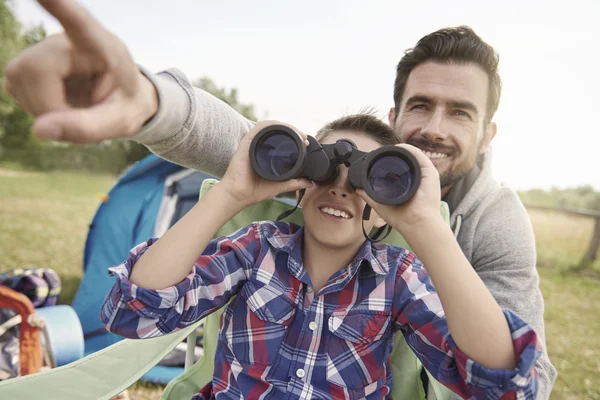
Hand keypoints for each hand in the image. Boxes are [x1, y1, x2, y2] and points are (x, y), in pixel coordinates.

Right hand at [3, 0, 157, 142]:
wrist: (120, 98)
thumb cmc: (125, 105)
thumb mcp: (120, 122)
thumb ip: (87, 128)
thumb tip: (39, 130)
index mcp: (104, 47)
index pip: (81, 24)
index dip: (61, 7)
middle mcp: (68, 40)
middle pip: (35, 69)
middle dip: (49, 106)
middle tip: (78, 118)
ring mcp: (42, 48)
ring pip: (19, 79)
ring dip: (43, 109)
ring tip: (74, 108)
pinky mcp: (24, 63)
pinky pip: (14, 87)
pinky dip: (35, 107)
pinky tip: (58, 103)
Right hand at [218, 121, 312, 207]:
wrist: (239, 195)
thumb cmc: (255, 190)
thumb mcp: (280, 185)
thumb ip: (294, 183)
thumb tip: (310, 183)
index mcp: (267, 153)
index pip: (282, 138)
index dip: (295, 137)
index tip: (306, 142)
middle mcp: (260, 146)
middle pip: (278, 130)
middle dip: (293, 130)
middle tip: (304, 137)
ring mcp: (253, 143)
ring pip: (270, 126)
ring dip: (285, 126)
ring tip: (297, 133)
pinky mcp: (247, 142)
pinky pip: (259, 128)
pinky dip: (271, 125)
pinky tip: (281, 127)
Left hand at [356, 144, 442, 235]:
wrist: (417, 223)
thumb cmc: (403, 218)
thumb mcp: (381, 205)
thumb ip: (369, 196)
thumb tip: (358, 189)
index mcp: (409, 185)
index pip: (398, 169)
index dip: (388, 163)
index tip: (376, 161)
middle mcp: (417, 178)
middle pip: (405, 161)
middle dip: (392, 156)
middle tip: (379, 154)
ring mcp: (424, 174)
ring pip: (411, 156)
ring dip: (399, 151)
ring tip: (387, 150)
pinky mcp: (430, 172)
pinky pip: (418, 155)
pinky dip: (408, 149)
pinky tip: (398, 149)